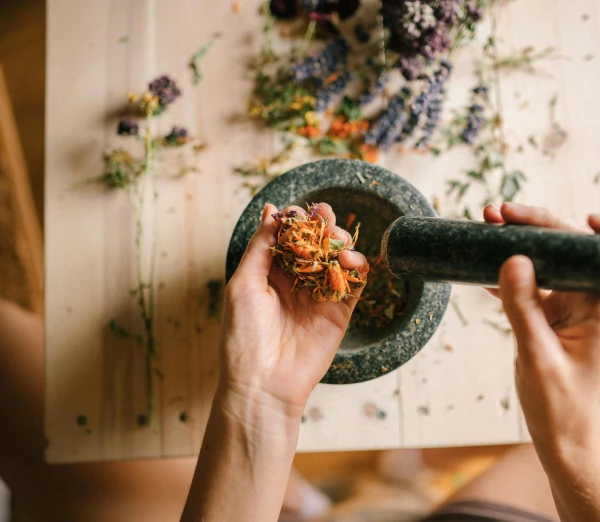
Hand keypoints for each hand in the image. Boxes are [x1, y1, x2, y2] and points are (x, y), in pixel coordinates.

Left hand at [220, 202, 367, 421]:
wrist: (263, 383)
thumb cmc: (244, 335)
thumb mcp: (243, 284)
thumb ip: (261, 247)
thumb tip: (270, 211)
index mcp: (270, 274)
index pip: (288, 238)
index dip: (294, 220)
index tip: (297, 210)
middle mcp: (296, 283)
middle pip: (316, 244)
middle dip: (321, 224)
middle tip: (324, 212)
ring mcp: (319, 297)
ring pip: (337, 258)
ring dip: (340, 240)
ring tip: (336, 236)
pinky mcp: (340, 312)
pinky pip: (354, 282)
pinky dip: (356, 265)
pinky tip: (347, 258)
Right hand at [484, 203, 599, 451]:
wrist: (556, 430)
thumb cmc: (558, 403)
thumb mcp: (537, 355)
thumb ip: (524, 308)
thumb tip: (513, 258)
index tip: (586, 220)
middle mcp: (593, 300)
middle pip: (580, 244)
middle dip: (543, 221)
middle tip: (503, 214)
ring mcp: (571, 303)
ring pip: (553, 255)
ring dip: (522, 237)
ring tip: (489, 222)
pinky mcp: (549, 310)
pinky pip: (531, 277)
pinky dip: (508, 265)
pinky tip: (481, 262)